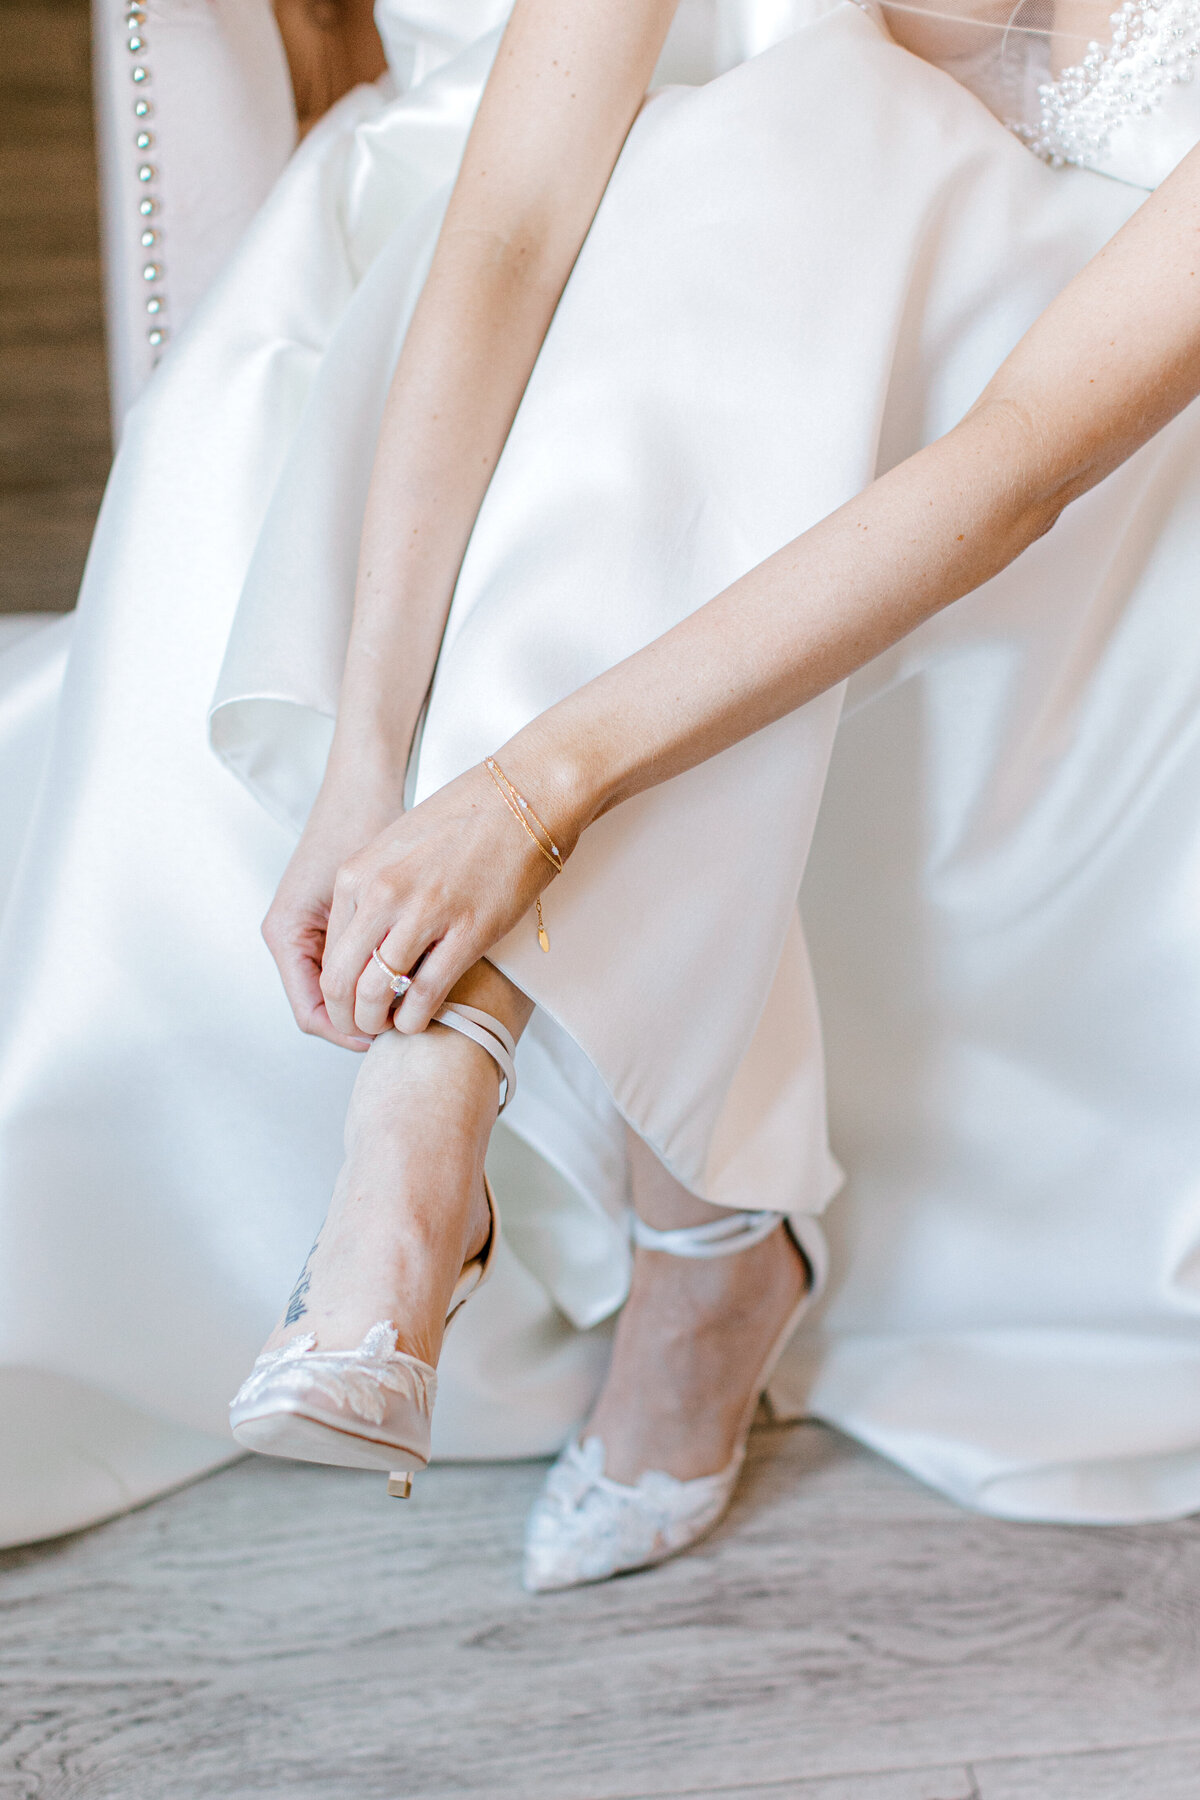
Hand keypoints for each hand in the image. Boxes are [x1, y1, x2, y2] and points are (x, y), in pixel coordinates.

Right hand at [261, 771, 409, 1050]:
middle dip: (363, 1021)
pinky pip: (348, 966)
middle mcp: (289, 937)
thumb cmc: (362, 826)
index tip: (392, 1034)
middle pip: (325, 1008)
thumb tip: (387, 1006)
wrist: (364, 786)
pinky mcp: (329, 921)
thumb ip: (370, 950)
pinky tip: (409, 978)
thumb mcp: (367, 895)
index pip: (313, 1014)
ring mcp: (307, 930)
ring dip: (372, 1001)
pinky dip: (375, 976)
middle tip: (407, 1027)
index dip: (351, 1032)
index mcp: (285, 935)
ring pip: (340, 991)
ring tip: (412, 1007)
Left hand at [318, 762, 566, 1038]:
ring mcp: (423, 913)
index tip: (349, 1004)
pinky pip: (424, 993)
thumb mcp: (397, 844)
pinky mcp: (467, 931)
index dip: (334, 991)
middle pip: (342, 979)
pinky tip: (419, 1020)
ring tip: (390, 1027)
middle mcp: (381, 894)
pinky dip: (416, 1017)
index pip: (327, 951)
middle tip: (362, 1028)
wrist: (525, 794)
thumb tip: (364, 936)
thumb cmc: (467, 816)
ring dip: (379, 1021)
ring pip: (377, 992)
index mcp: (357, 872)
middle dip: (347, 1016)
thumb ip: (372, 888)